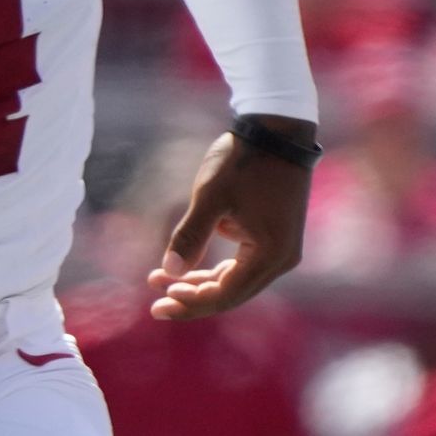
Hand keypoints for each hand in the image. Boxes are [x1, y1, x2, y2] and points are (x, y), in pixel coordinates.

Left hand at [148, 123, 310, 319]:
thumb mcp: (211, 197)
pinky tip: (183, 269)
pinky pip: (241, 265)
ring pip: (234, 281)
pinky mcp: (273, 238)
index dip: (191, 303)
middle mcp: (281, 259)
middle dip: (192, 300)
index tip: (158, 301)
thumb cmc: (244, 161)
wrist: (277, 130)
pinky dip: (213, 269)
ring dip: (199, 284)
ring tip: (159, 283)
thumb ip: (190, 235)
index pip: (226, 295)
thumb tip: (169, 272)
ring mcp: (280, 249)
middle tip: (154, 306)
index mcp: (270, 255)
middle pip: (231, 294)